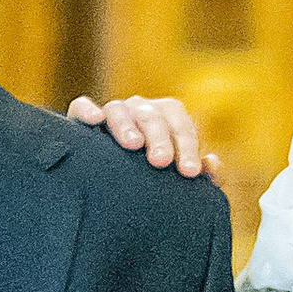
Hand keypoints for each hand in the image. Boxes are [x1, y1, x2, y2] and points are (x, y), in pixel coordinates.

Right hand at [68, 93, 219, 180]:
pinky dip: (87, 110)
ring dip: (127, 125)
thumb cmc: (152, 177)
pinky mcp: (80, 120)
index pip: (180, 125)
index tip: (189, 173)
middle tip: (161, 161)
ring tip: (133, 145)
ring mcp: (111, 114)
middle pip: (151, 115)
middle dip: (159, 137)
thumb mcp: (176, 175)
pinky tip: (94, 121)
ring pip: (119, 109)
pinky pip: (81, 107)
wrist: (112, 184)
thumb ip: (198, 170)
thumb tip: (212, 166)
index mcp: (166, 118)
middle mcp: (139, 111)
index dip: (187, 147)